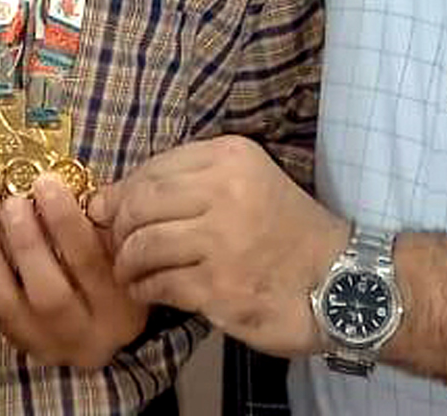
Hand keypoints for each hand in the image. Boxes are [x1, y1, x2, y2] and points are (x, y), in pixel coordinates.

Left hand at [0, 173, 148, 368]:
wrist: (105, 326)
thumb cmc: (116, 269)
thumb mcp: (121, 248)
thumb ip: (99, 222)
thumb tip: (59, 184)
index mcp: (119, 308)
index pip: (90, 264)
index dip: (66, 222)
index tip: (46, 183)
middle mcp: (84, 335)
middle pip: (48, 294)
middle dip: (24, 243)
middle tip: (11, 201)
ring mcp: (46, 345)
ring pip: (6, 305)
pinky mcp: (18, 341)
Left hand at [89, 136, 347, 357]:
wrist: (338, 280)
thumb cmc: (286, 230)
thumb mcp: (246, 183)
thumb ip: (186, 183)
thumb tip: (108, 198)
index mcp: (231, 156)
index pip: (153, 168)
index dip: (125, 192)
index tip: (115, 213)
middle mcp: (225, 190)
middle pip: (140, 203)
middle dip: (120, 228)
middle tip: (119, 245)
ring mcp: (221, 240)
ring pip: (142, 244)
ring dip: (127, 263)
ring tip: (132, 272)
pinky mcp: (218, 286)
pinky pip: (157, 283)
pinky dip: (144, 289)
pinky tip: (150, 291)